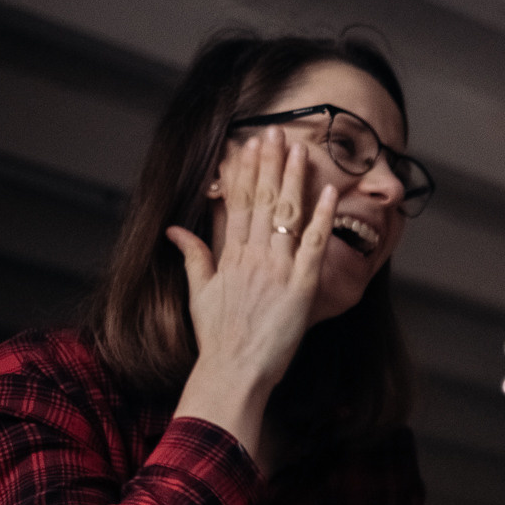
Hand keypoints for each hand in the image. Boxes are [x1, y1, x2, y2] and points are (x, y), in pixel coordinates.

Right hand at [169, 128, 338, 460]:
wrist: (233, 372)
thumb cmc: (218, 339)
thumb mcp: (199, 294)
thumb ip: (193, 257)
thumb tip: (175, 230)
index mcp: (229, 256)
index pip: (237, 203)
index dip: (244, 172)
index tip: (247, 146)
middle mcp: (253, 257)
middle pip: (263, 200)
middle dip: (269, 164)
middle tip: (275, 132)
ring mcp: (278, 270)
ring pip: (288, 215)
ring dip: (294, 179)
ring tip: (299, 149)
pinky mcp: (301, 287)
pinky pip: (315, 245)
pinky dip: (323, 217)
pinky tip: (330, 191)